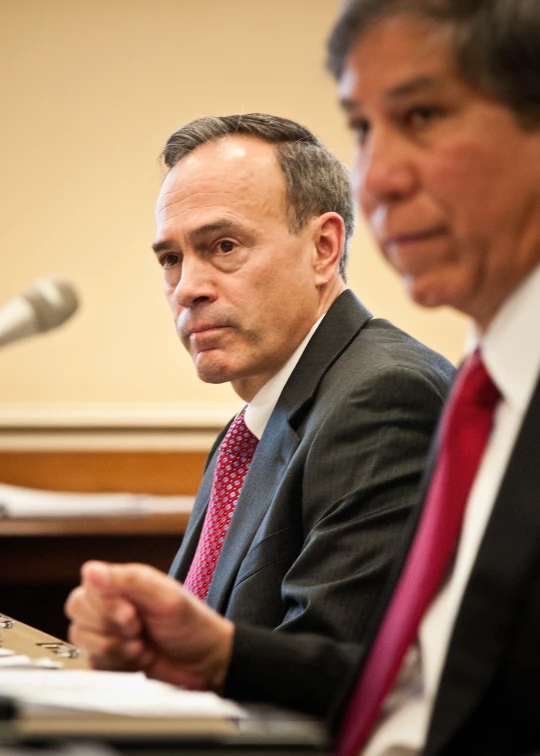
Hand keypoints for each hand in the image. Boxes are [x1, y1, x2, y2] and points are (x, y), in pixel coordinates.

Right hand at [65, 561, 233, 691]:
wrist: (206, 664)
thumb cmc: (191, 624)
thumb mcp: (165, 598)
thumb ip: (127, 582)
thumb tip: (90, 569)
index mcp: (123, 584)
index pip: (88, 587)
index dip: (106, 605)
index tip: (133, 614)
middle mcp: (111, 605)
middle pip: (78, 611)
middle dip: (111, 627)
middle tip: (139, 630)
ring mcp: (108, 632)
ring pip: (80, 637)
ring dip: (114, 647)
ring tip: (142, 647)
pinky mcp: (108, 659)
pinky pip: (91, 662)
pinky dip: (116, 664)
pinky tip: (138, 660)